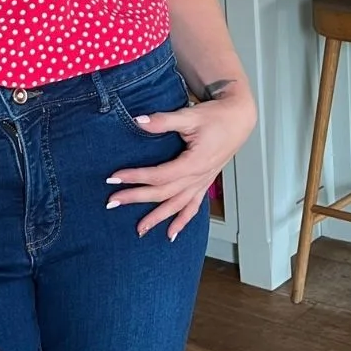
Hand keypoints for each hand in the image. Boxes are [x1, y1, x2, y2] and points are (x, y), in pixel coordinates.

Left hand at [106, 91, 256, 241]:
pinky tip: (171, 235)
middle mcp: (198, 177)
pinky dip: (182, 222)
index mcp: (194, 162)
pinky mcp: (205, 183)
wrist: (238, 119)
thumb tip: (139, 121)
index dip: (136, 177)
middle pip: (163, 193)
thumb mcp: (189, 115)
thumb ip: (163, 121)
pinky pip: (193, 208)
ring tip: (139, 230)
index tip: (114, 177)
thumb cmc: (216, 116)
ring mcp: (203, 183)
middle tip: (112, 202)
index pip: (159, 175)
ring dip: (157, 218)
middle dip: (137, 198)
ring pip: (177, 206)